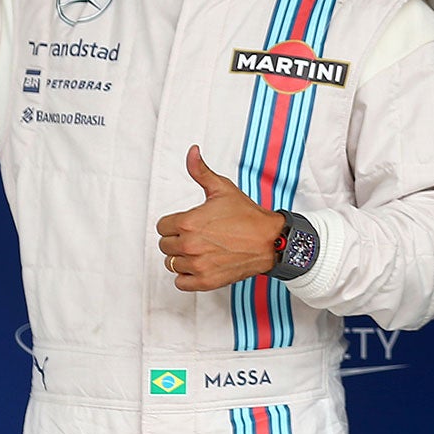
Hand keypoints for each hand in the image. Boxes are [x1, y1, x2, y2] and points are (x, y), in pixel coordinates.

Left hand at [155, 146, 284, 291]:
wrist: (270, 241)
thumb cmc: (247, 215)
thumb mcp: (222, 189)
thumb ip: (200, 171)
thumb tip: (192, 151)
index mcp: (188, 222)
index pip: (162, 227)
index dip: (175, 224)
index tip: (190, 224)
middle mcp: (189, 245)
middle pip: (165, 246)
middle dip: (178, 240)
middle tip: (199, 236)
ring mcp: (197, 265)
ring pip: (172, 264)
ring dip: (183, 258)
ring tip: (202, 250)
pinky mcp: (205, 281)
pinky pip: (180, 282)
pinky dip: (187, 276)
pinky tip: (201, 265)